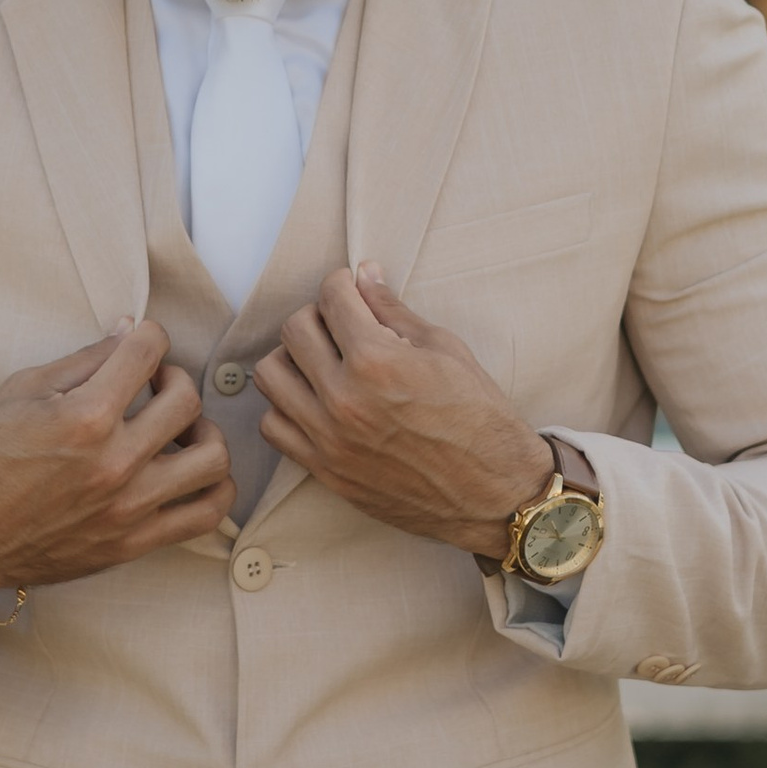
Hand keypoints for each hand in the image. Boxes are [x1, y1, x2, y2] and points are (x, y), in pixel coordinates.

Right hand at [0, 323, 234, 606]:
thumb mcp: (22, 391)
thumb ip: (84, 360)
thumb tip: (128, 330)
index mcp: (84, 417)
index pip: (148, 351)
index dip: (147, 335)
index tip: (139, 344)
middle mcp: (114, 462)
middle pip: (187, 398)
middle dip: (174, 377)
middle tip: (154, 384)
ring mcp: (128, 507)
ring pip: (213, 458)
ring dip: (204, 432)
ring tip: (180, 430)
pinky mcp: (133, 542)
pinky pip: (206, 514)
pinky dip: (214, 487)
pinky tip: (191, 471)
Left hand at [253, 265, 556, 555]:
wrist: (494, 492)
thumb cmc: (480, 417)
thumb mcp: (445, 350)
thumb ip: (394, 311)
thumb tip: (364, 275)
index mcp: (377, 361)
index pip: (332, 298)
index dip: (343, 282)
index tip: (350, 287)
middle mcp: (344, 399)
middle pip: (293, 330)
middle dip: (318, 315)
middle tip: (341, 323)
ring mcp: (329, 438)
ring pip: (271, 376)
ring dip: (293, 358)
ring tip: (322, 361)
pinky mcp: (325, 470)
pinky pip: (273, 427)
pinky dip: (287, 406)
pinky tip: (315, 400)